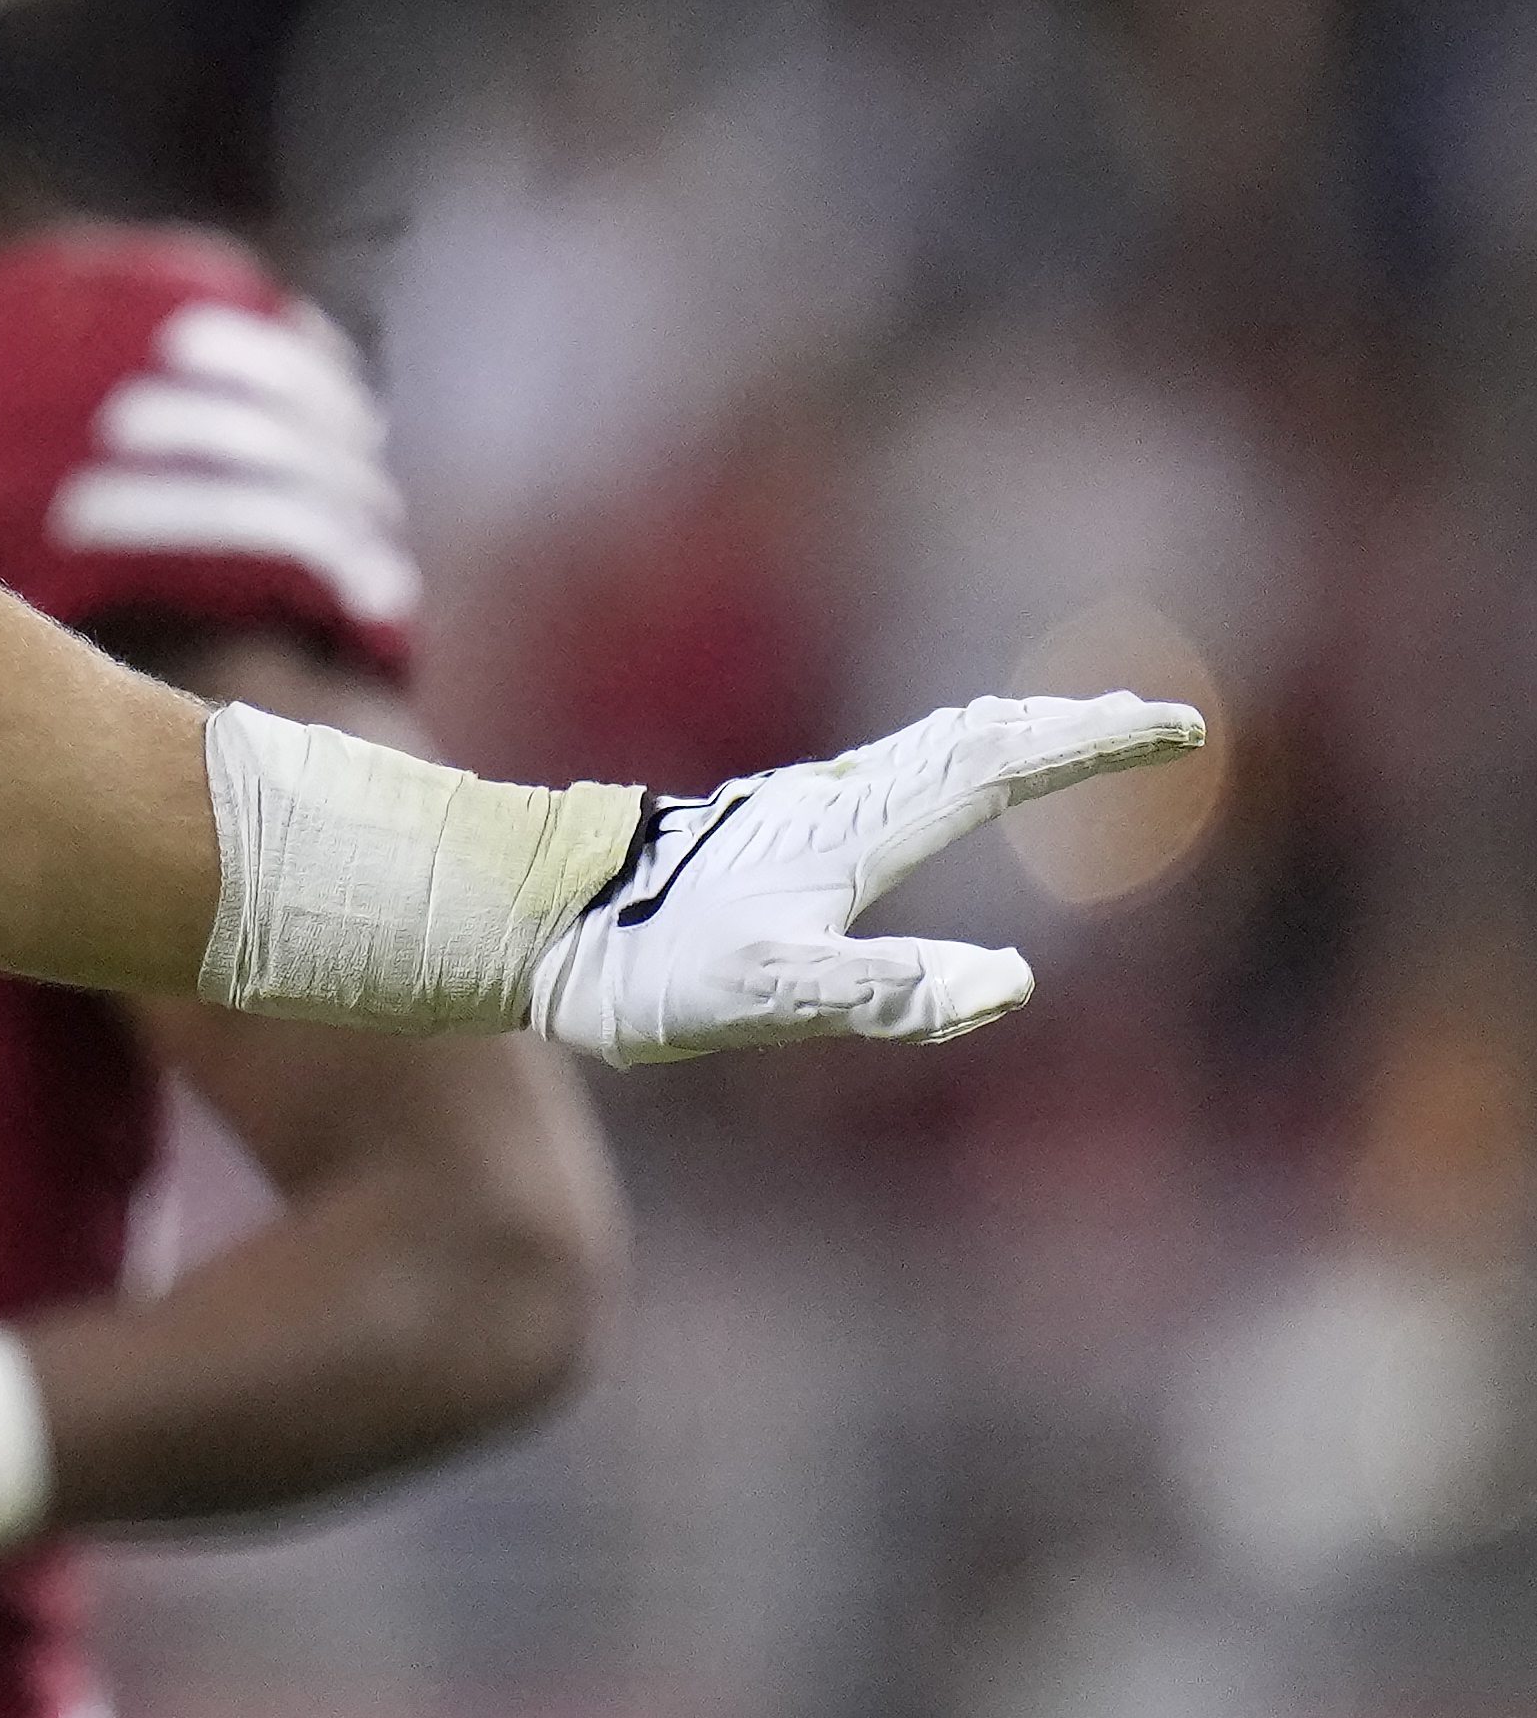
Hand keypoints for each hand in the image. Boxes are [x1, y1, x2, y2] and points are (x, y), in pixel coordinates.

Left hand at [521, 692, 1204, 1064]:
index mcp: (859, 829)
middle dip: (1070, 727)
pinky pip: (892, 773)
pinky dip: (951, 759)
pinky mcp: (773, 830)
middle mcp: (840, 801)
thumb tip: (1005, 985)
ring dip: (1012, 734)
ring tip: (1066, 728)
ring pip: (932, 748)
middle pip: (977, 740)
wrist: (541, 931)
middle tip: (1151, 719)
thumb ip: (884, 991)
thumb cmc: (653, 972)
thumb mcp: (775, 998)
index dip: (1090, 744)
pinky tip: (935, 779)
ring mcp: (805, 809)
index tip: (1176, 727)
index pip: (1000, 765)